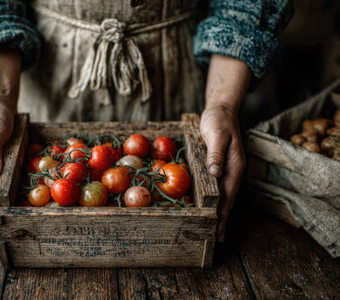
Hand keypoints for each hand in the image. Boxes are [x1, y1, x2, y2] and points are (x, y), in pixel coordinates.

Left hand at [200, 105, 244, 242]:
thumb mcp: (216, 135)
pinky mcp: (221, 166)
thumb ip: (215, 154)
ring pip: (225, 195)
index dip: (224, 215)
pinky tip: (210, 206)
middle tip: (216, 238)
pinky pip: (219, 187)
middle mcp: (234, 171)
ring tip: (214, 228)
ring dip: (220, 212)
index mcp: (235, 166)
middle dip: (223, 219)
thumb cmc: (218, 121)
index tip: (219, 231)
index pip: (229, 196)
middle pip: (228, 200)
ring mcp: (228, 169)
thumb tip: (215, 174)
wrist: (222, 110)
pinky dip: (216, 199)